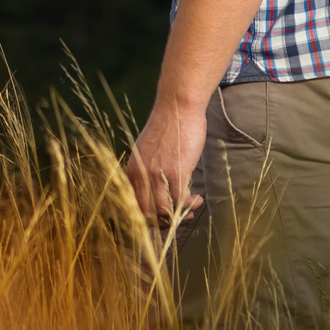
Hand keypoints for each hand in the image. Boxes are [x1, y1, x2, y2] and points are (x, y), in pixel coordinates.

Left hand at [125, 100, 207, 232]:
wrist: (177, 107)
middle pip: (145, 214)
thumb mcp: (148, 152)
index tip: (162, 218)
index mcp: (132, 170)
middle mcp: (140, 174)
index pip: (132, 205)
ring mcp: (157, 174)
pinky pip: (181, 201)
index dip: (147, 218)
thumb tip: (154, 194)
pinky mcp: (175, 171)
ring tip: (190, 207)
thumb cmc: (167, 129)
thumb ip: (147, 171)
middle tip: (178, 217)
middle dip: (163, 222)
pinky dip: (190, 205)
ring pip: (163, 211)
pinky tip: (197, 198)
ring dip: (179, 215)